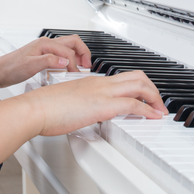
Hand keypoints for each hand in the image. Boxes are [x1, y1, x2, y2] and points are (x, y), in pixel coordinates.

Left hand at [0, 34, 91, 87]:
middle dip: (83, 52)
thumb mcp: (30, 66)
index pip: (68, 51)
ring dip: (77, 55)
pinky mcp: (43, 57)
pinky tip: (68, 69)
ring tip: (81, 67)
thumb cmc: (11, 68)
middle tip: (87, 65)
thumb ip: (49, 62)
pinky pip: (61, 54)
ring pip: (68, 47)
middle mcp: (46, 44)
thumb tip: (65, 61)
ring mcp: (45, 50)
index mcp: (45, 44)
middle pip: (72, 42)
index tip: (76, 74)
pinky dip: (69, 60)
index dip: (75, 63)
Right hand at [22, 70, 167, 136]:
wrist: (33, 108)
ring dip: (154, 98)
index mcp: (91, 81)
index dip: (138, 86)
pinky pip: (133, 104)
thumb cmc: (43, 108)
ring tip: (159, 110)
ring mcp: (102, 92)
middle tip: (157, 103)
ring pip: (140, 85)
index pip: (122, 78)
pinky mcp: (102, 105)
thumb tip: (82, 115)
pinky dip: (147, 110)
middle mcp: (99, 83)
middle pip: (137, 76)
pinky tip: (152, 117)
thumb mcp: (66, 103)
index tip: (144, 97)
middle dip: (152, 89)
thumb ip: (78, 106)